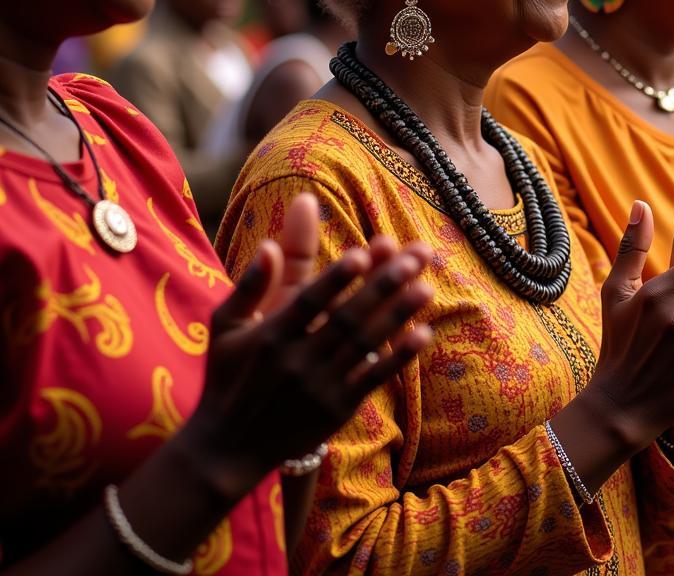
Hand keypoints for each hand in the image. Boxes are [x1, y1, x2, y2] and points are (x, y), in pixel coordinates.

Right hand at [184, 193, 433, 492]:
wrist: (229, 448)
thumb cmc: (228, 374)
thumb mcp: (225, 326)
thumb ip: (250, 285)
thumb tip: (268, 244)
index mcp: (270, 335)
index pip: (308, 302)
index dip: (336, 279)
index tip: (363, 253)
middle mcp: (296, 360)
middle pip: (346, 318)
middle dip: (383, 285)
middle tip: (416, 257)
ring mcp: (320, 386)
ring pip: (365, 345)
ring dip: (398, 314)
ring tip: (428, 286)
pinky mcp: (338, 408)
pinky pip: (373, 378)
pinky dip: (399, 357)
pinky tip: (424, 333)